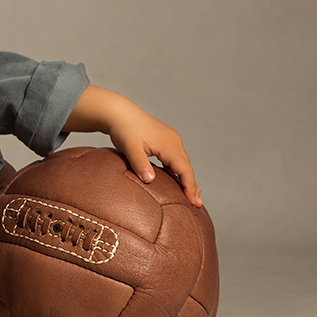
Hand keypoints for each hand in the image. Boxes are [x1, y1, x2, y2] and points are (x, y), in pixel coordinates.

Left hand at [64, 86, 202, 206]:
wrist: (119, 113)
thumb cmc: (124, 129)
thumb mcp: (130, 148)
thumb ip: (140, 164)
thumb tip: (150, 180)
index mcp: (169, 145)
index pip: (185, 170)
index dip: (190, 187)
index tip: (193, 202)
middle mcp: (174, 141)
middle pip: (187, 167)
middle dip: (192, 186)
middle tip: (197, 204)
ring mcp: (171, 139)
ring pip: (183, 162)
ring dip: (187, 178)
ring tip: (192, 195)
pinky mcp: (165, 139)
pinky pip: (176, 157)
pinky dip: (179, 170)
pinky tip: (177, 178)